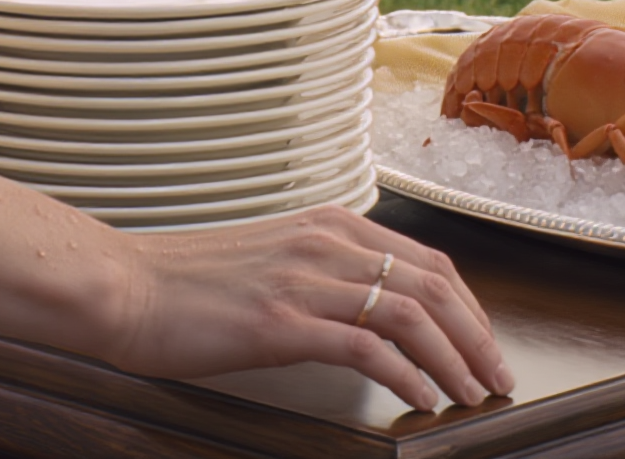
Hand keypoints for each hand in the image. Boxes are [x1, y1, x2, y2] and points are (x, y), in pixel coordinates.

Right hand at [112, 207, 513, 415]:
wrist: (127, 286)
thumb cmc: (191, 283)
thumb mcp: (273, 260)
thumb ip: (323, 271)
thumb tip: (371, 307)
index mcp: (327, 224)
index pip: (425, 259)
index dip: (467, 305)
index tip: (485, 344)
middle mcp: (324, 242)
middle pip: (431, 283)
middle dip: (476, 335)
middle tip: (497, 377)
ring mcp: (304, 279)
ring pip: (408, 312)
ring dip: (454, 358)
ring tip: (473, 394)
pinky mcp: (282, 321)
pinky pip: (365, 345)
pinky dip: (406, 374)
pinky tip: (422, 399)